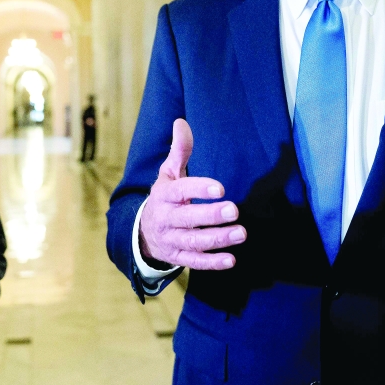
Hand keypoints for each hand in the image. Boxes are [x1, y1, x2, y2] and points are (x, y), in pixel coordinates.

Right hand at [138, 119, 245, 270]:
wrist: (143, 232)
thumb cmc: (165, 197)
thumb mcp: (168, 173)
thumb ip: (179, 150)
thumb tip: (181, 122)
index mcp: (164, 194)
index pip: (181, 190)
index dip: (199, 188)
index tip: (220, 187)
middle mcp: (166, 218)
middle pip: (188, 218)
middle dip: (211, 215)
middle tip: (235, 210)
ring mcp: (171, 239)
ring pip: (194, 241)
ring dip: (217, 239)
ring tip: (241, 232)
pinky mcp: (178, 257)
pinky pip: (195, 262)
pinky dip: (212, 263)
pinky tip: (231, 260)